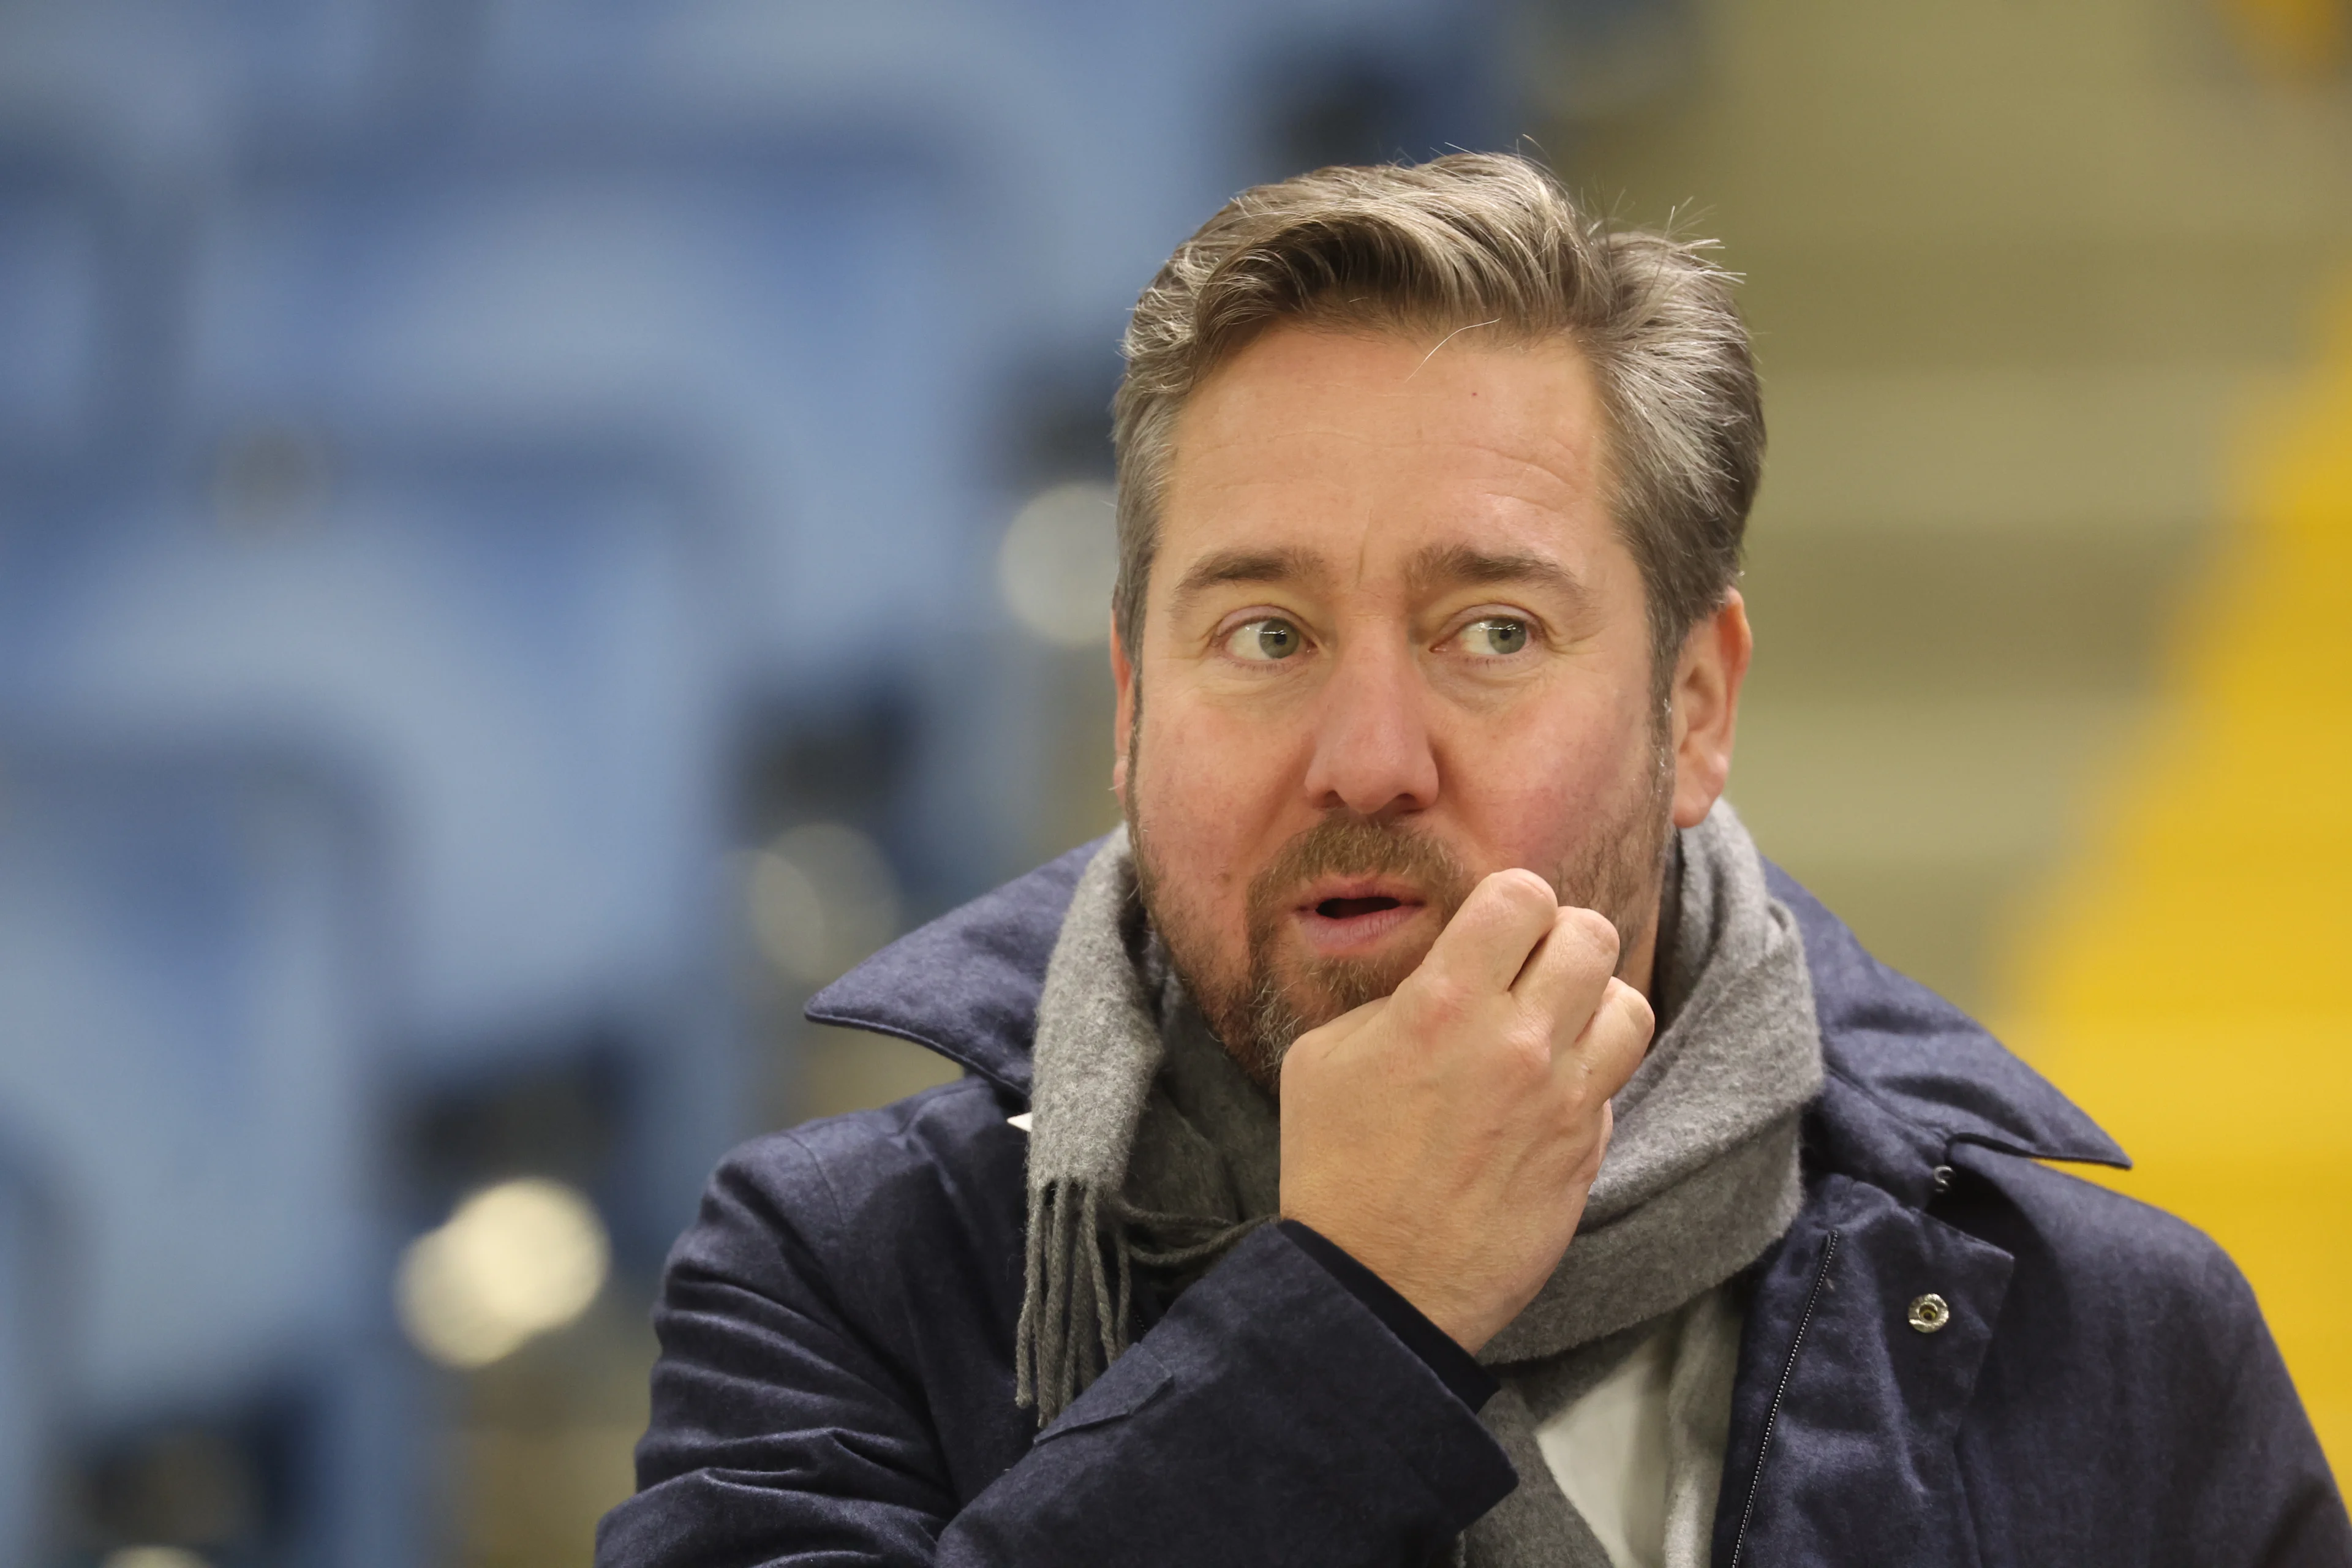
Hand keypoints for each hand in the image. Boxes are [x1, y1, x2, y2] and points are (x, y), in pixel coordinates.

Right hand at [1276, 869, 1653, 1354]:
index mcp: (1445, 1005)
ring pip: (1630, 1005)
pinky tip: (1543, 1096)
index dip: (1510, 900)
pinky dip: (1588, 1076)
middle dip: (1560, 939)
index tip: (1492, 926)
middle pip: (1592, 934)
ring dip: (1594, 1003)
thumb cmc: (1335, 1169)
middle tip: (1530, 966)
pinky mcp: (1587, 1153)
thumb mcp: (1323, 1057)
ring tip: (1557, 1023)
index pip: (1523, 895)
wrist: (1376, 1288)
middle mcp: (1519, 1043)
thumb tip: (1440, 980)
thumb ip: (1390, 1001)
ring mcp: (1564, 1101)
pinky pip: (1614, 1082)